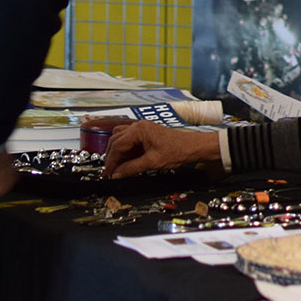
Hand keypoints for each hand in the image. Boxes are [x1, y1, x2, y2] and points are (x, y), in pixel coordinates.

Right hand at [103, 120, 219, 177]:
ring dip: (117, 151)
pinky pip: (130, 138)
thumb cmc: (177, 151)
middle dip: (111, 156)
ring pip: (121, 137)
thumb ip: (131, 168)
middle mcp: (139, 126)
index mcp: (139, 130)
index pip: (117, 145)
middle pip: (116, 139)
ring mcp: (143, 128)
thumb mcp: (152, 163)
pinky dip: (125, 149)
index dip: (110, 162)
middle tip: (109, 171)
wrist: (194, 147)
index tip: (106, 174)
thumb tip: (116, 174)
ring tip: (116, 165)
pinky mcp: (147, 132)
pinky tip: (127, 159)